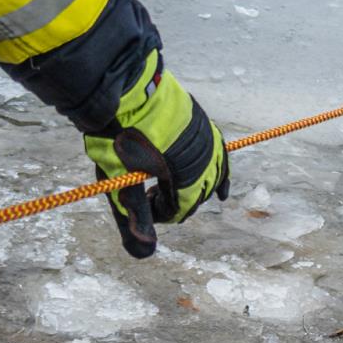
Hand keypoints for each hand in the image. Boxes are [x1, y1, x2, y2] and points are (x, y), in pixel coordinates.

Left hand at [83, 50, 228, 257]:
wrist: (123, 87)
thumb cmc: (119, 137)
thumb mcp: (121, 180)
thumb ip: (135, 216)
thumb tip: (144, 254)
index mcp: (185, 176)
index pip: (179, 209)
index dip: (159, 214)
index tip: (140, 204)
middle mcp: (203, 160)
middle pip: (195, 194)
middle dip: (175, 201)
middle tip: (149, 198)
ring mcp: (206, 140)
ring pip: (209, 176)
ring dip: (196, 188)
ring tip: (179, 195)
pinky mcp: (202, 123)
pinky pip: (218, 155)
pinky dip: (218, 173)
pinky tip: (222, 190)